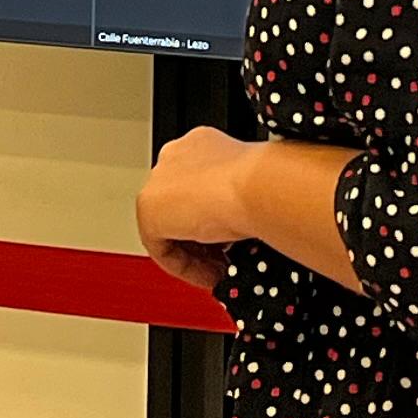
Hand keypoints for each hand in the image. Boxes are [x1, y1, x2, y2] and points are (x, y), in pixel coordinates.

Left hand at [135, 126, 259, 294]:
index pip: (198, 186)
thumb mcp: (252, 190)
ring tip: (221, 270)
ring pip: (170, 229)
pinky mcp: (149, 208)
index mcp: (202, 144)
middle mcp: (177, 156)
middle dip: (201, 239)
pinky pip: (162, 248)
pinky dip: (185, 267)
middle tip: (224, 260)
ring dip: (195, 255)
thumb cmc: (267, 183)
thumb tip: (243, 227)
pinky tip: (211, 273)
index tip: (230, 240)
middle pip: (180, 208)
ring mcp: (159, 180)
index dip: (213, 219)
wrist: (260, 186)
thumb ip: (237, 202)